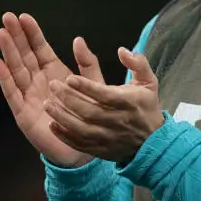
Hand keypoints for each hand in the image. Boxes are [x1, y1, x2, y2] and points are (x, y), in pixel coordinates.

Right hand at [0, 12, 104, 167]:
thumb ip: (88, 63)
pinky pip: (12, 92)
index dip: (32, 33)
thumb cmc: (88, 115)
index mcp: (54, 72)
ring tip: (1, 33)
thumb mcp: (94, 86)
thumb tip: (78, 39)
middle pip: (24, 55)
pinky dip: (5, 78)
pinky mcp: (23, 112)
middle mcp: (38, 81)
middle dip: (16, 36)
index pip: (40, 48)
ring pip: (16, 69)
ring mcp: (29, 95)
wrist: (83, 148)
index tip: (24, 17)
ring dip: (8, 52)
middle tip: (7, 17)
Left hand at [43, 47, 164, 164]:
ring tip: (47, 105)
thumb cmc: (146, 107)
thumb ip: (138, 63)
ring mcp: (108, 137)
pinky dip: (64, 136)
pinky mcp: (101, 150)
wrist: (153, 142)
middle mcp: (117, 121)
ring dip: (62, 117)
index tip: (69, 78)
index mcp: (128, 102)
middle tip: (53, 86)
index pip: (104, 95)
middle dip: (69, 98)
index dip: (86, 86)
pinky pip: (80, 144)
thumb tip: (122, 50)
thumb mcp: (149, 82)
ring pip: (81, 129)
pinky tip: (52, 125)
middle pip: (89, 111)